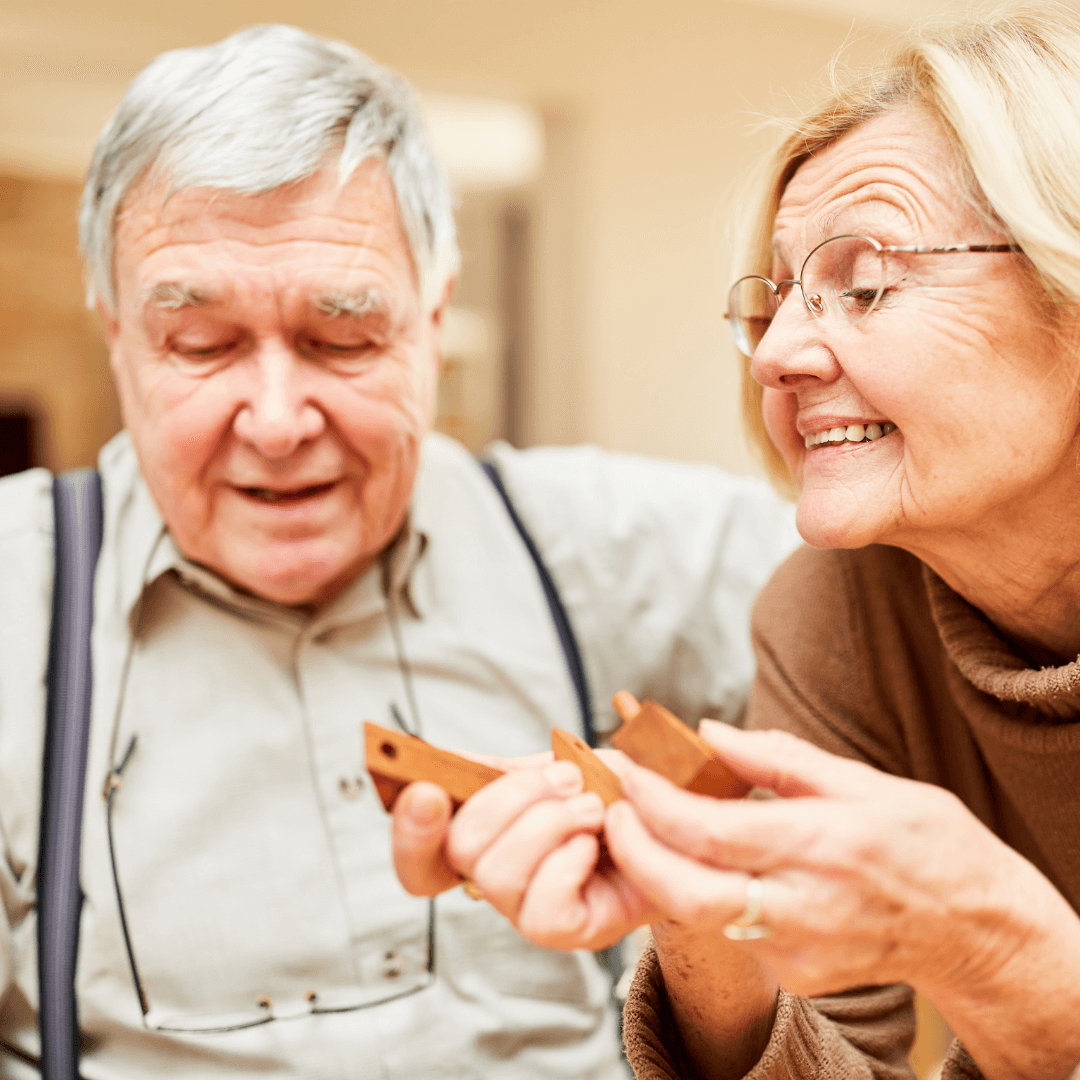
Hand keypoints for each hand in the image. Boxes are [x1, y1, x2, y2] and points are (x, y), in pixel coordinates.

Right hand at [393, 752, 657, 949]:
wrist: (680, 819)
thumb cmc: (617, 791)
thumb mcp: (558, 765)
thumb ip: (504, 769)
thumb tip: (443, 761)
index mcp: (487, 838)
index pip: (419, 858)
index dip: (409, 830)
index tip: (428, 790)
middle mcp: (499, 880)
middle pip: (460, 849)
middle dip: (513, 797)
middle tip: (566, 777)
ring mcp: (530, 910)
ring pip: (498, 874)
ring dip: (550, 822)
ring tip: (591, 806)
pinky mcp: (568, 932)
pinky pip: (543, 906)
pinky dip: (569, 860)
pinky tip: (596, 844)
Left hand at [604, 721, 1079, 1079]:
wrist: (972, 926)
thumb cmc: (922, 840)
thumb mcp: (861, 780)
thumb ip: (776, 757)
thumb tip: (708, 729)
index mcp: (819, 844)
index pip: (709, 831)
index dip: (651, 803)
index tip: (619, 771)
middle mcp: (802, 905)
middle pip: (685, 892)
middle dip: (632, 851)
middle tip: (609, 809)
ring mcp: (796, 949)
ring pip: (698, 916)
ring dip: (656, 871)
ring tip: (638, 825)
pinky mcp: (794, 974)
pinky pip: (729, 930)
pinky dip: (702, 891)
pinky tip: (698, 860)